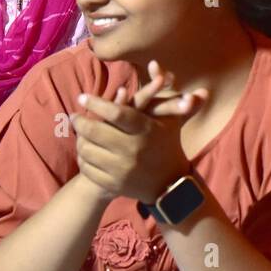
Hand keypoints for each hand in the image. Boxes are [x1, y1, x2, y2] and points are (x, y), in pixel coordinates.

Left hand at [73, 62, 207, 204]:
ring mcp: (122, 169)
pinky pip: (89, 169)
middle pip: (97, 132)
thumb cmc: (167, 144)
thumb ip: (177, 99)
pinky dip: (82, 159)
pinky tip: (83, 150)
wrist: (168, 184)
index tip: (82, 96)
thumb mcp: (171, 121)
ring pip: (89, 151)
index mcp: (146, 131)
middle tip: (74, 115)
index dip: (97, 103)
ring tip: (77, 131)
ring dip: (79, 140)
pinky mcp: (114, 184)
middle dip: (81, 121)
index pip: (117, 114)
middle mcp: (134, 150)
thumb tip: (196, 85)